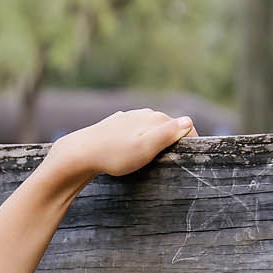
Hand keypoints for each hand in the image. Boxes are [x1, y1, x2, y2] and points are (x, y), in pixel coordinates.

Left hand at [48, 107, 197, 183]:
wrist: (81, 153)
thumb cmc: (115, 154)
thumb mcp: (146, 147)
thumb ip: (168, 134)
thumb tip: (188, 121)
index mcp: (155, 118)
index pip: (183, 126)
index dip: (190, 141)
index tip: (191, 157)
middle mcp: (143, 114)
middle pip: (167, 126)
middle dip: (174, 139)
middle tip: (175, 159)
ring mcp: (128, 118)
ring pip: (149, 127)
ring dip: (156, 139)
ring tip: (156, 155)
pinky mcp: (115, 126)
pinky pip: (134, 131)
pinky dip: (139, 139)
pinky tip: (132, 148)